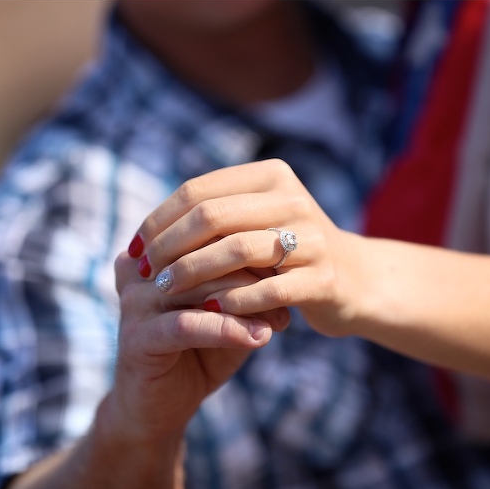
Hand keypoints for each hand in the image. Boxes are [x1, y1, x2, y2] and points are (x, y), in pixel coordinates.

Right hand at [102, 250, 287, 443]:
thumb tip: (288, 270)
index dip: (253, 246)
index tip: (290, 269)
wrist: (159, 406)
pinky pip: (187, 325)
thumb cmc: (199, 351)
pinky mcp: (137, 336)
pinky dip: (227, 330)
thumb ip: (250, 288)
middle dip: (254, 274)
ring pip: (199, 286)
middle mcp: (140, 268)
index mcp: (159, 251)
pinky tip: (259, 338)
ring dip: (246, 303)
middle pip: (204, 253)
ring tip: (280, 320)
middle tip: (289, 296)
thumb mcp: (231, 313)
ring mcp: (134, 302)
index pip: (209, 231)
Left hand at [130, 159, 365, 336]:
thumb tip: (146, 230)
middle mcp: (294, 199)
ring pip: (237, 250)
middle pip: (213, 216)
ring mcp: (313, 239)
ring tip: (166, 291)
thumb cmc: (289, 250)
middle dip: (169, 246)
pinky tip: (208, 312)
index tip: (134, 248)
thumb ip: (212, 214)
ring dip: (193, 273)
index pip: (198, 191)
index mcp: (271, 176)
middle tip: (145, 272)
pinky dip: (232, 301)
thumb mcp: (255, 219)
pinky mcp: (323, 279)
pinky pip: (267, 291)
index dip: (159, 219)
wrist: (355, 280)